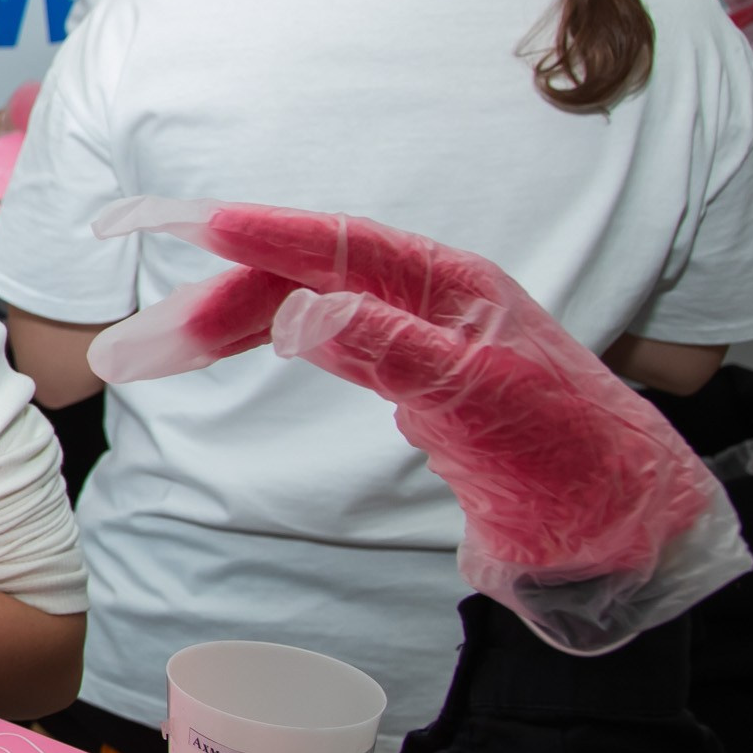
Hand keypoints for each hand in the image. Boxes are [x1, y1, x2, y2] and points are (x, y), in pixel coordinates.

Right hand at [86, 197, 752, 654]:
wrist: (620, 526)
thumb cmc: (567, 456)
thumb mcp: (479, 401)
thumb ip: (390, 350)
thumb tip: (301, 313)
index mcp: (446, 284)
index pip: (332, 243)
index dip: (254, 233)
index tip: (182, 225)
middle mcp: (420, 297)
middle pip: (294, 281)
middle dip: (208, 306)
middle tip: (132, 352)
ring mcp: (409, 334)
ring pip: (292, 312)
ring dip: (218, 329)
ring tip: (139, 361)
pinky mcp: (402, 374)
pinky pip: (312, 338)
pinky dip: (257, 340)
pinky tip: (221, 346)